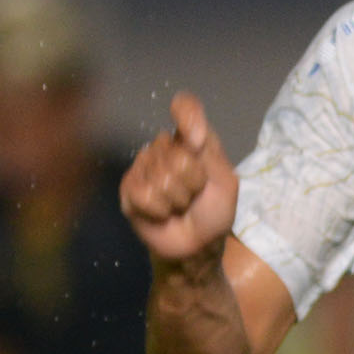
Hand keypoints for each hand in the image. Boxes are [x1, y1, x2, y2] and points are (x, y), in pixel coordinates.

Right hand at [122, 92, 239, 267]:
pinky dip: (160, 210)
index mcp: (192, 139)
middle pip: (177, 153)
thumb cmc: (214, 211)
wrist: (197, 246)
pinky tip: (162, 214)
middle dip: (193, 183)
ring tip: (179, 206)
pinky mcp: (129, 188)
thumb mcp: (225, 181)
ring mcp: (144, 165)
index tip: (196, 140)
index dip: (187, 115)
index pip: (185, 107)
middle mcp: (165, 146)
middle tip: (194, 196)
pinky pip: (144, 193)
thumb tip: (191, 133)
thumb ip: (210, 152)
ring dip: (178, 199)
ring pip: (161, 176)